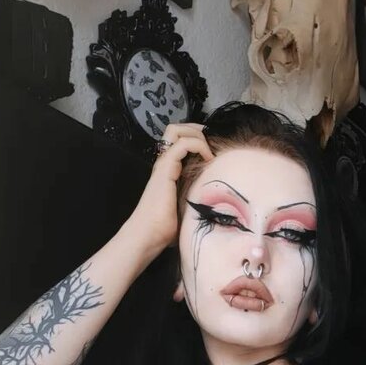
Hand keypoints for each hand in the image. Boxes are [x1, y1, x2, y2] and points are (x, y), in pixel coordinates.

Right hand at [126, 123, 213, 255]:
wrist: (148, 235)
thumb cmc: (165, 229)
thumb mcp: (187, 209)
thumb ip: (196, 199)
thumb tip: (217, 207)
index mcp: (169, 170)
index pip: (179, 141)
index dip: (196, 138)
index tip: (212, 150)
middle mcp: (164, 163)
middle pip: (174, 129)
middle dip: (195, 129)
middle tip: (210, 142)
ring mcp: (163, 164)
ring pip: (175, 131)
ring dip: (197, 135)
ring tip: (209, 152)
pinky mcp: (165, 169)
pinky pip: (182, 145)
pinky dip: (197, 146)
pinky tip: (208, 160)